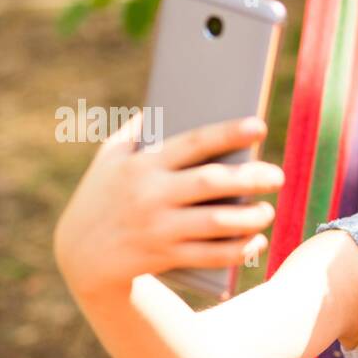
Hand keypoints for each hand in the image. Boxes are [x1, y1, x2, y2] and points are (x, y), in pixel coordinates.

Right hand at [53, 113, 284, 298]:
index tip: (259, 125)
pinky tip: (256, 240)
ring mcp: (158, 228)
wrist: (80, 254)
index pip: (193, 143)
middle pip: (211, 183)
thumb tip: (164, 101)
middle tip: (278, 176)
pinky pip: (210, 255)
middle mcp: (151, 195)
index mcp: (143, 164)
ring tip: (268, 211)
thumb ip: (135, 131)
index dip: (227, 133)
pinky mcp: (165, 256)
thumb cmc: (103, 196)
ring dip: (249, 218)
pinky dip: (238, 249)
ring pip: (215, 223)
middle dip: (250, 178)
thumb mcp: (109, 159)